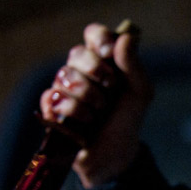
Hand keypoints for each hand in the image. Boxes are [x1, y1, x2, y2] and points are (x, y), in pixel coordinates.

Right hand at [39, 22, 153, 187]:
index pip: (94, 34)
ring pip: (65, 76)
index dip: (100, 38)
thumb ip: (134, 66)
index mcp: (103, 62)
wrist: (117, 154)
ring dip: (87, 97)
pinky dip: (72, 111)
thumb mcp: (139, 94)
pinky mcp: (51, 108)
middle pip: (77, 53)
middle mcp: (81, 71)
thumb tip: (126, 37)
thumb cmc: (127, 120)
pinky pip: (53, 98)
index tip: (109, 52)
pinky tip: (84, 123)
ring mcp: (63, 88)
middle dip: (96, 71)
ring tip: (98, 114)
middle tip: (109, 90)